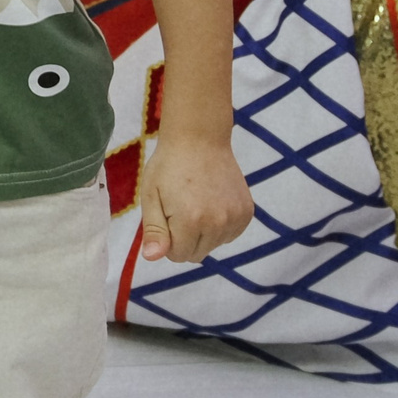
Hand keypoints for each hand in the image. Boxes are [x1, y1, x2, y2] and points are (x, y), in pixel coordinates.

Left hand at [135, 127, 252, 262]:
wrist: (199, 139)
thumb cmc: (168, 166)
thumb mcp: (151, 196)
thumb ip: (154, 231)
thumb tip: (152, 258)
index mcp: (191, 221)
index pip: (178, 256)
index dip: (167, 240)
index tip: (166, 216)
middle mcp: (218, 223)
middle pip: (197, 254)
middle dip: (185, 238)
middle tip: (179, 208)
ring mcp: (236, 217)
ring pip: (214, 245)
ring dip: (203, 233)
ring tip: (196, 202)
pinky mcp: (247, 212)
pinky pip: (229, 235)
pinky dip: (219, 226)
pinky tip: (211, 203)